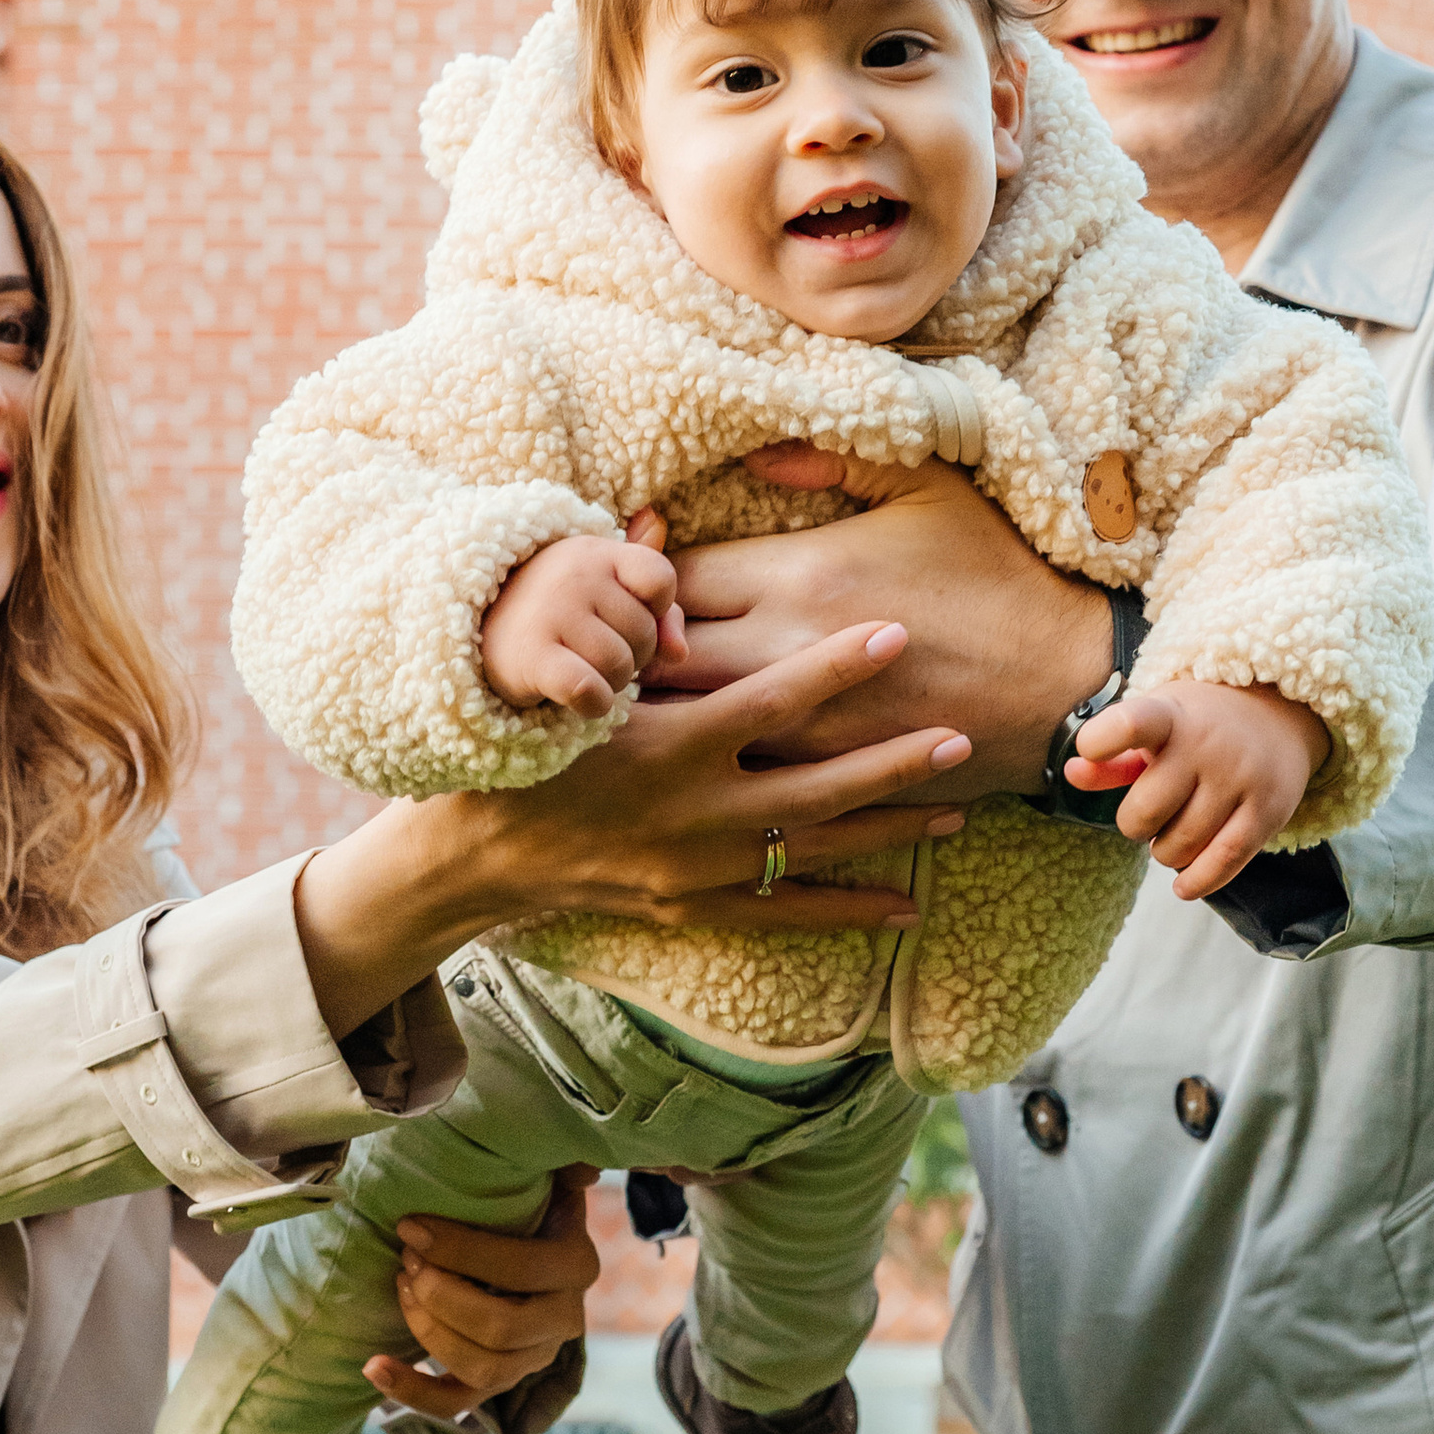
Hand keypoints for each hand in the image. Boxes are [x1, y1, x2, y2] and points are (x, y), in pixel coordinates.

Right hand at [293, 619, 977, 1035]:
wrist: (474, 857)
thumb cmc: (520, 750)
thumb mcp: (570, 674)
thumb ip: (625, 607)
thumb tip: (656, 522)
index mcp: (670, 745)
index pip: (773, 698)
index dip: (838, 665)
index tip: (896, 633)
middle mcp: (694, 813)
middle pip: (818, 785)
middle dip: (895, 763)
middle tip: (960, 736)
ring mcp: (698, 868)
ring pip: (816, 850)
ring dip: (889, 831)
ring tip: (959, 810)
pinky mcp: (694, 907)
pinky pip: (786, 912)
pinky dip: (848, 909)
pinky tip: (906, 907)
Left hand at [365, 1164, 601, 1417]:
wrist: (538, 1249)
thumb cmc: (535, 1204)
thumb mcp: (554, 1178)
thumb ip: (566, 1165)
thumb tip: (583, 1166)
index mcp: (578, 1266)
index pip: (522, 1269)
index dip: (462, 1251)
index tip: (411, 1227)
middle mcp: (564, 1320)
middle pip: (500, 1328)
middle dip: (441, 1295)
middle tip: (406, 1260)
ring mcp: (532, 1358)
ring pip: (481, 1369)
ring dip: (429, 1332)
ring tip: (400, 1289)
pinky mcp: (500, 1382)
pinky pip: (456, 1403)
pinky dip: (412, 1392)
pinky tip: (374, 1367)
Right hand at [483, 516, 685, 715]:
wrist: (481, 626)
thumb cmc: (562, 611)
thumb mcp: (609, 593)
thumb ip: (659, 611)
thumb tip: (679, 652)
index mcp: (598, 553)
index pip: (660, 578)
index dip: (659, 609)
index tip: (632, 617)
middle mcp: (575, 576)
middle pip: (645, 633)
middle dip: (634, 655)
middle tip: (600, 653)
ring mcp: (552, 613)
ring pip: (621, 666)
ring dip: (613, 683)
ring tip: (588, 671)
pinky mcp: (532, 656)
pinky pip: (588, 689)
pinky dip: (595, 704)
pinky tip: (582, 699)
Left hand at [655, 447, 1114, 794]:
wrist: (1068, 680)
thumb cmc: (1001, 573)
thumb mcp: (930, 488)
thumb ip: (836, 461)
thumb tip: (759, 453)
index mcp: (803, 572)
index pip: (680, 574)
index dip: (652, 574)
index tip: (651, 571)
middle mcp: (788, 646)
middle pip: (665, 652)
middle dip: (641, 643)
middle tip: (633, 635)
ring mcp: (805, 717)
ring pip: (692, 717)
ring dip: (666, 702)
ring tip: (645, 690)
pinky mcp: (829, 767)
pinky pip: (741, 763)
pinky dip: (715, 749)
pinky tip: (701, 741)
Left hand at [1067, 679, 1330, 900]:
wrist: (1280, 711)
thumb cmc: (1198, 723)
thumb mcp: (1156, 722)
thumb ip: (1111, 755)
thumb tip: (1071, 775)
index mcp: (1168, 715)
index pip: (1131, 724)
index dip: (1102, 740)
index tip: (1089, 749)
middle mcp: (1205, 745)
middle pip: (1146, 811)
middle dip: (1135, 824)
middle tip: (1147, 815)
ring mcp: (1239, 778)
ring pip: (1181, 844)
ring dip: (1165, 852)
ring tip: (1170, 836)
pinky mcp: (1267, 811)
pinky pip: (1225, 860)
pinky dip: (1198, 881)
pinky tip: (1183, 887)